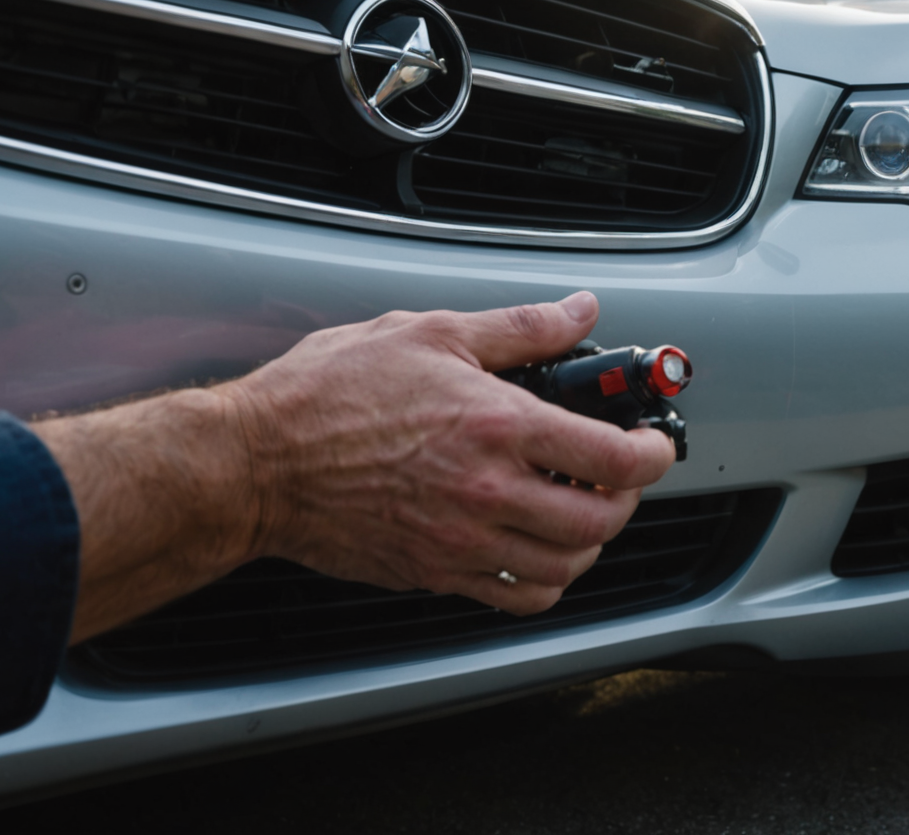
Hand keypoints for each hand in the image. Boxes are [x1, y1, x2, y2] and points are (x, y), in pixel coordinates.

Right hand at [36, 292, 676, 640]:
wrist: (255, 462)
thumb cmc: (327, 394)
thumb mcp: (429, 332)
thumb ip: (519, 327)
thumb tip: (580, 310)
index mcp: (497, 426)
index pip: (614, 456)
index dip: (653, 452)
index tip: (653, 441)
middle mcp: (488, 492)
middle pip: (602, 520)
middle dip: (627, 497)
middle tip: (618, 472)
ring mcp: (463, 543)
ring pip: (567, 566)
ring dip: (591, 540)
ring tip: (579, 506)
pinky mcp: (435, 574)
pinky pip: (518, 599)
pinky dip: (547, 582)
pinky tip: (537, 548)